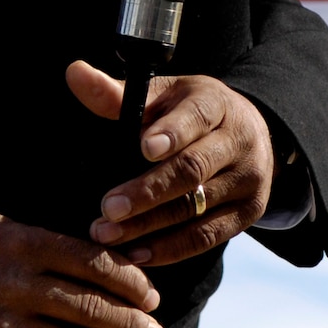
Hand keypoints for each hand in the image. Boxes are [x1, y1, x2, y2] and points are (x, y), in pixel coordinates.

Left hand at [69, 62, 275, 266]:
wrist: (253, 132)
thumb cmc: (191, 112)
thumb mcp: (162, 94)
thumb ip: (117, 93)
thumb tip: (75, 73)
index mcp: (216, 103)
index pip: (196, 117)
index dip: (172, 132)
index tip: (143, 148)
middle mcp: (239, 140)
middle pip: (193, 169)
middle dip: (148, 191)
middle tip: (107, 209)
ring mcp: (249, 179)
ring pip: (197, 209)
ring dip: (149, 227)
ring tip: (107, 236)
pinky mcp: (249, 211)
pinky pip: (207, 237)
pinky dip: (170, 249)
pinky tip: (136, 254)